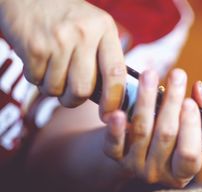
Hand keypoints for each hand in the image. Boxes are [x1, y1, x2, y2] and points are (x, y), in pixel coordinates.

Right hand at [0, 0, 124, 115]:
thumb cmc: (66, 17)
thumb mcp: (94, 26)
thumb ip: (104, 55)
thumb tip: (114, 97)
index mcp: (104, 28)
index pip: (116, 73)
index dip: (114, 100)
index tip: (109, 113)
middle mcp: (84, 33)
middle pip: (83, 89)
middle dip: (74, 100)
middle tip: (70, 97)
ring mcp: (58, 39)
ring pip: (57, 88)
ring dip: (52, 88)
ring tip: (52, 70)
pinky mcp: (34, 46)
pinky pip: (37, 81)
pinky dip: (36, 78)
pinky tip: (38, 61)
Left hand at [103, 69, 201, 187]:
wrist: (141, 144)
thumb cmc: (178, 131)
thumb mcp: (198, 123)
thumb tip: (199, 88)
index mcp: (183, 171)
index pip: (189, 155)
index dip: (190, 128)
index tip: (189, 102)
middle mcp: (159, 173)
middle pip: (166, 136)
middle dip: (172, 103)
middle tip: (177, 75)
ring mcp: (135, 166)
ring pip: (141, 132)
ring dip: (146, 101)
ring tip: (150, 74)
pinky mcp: (115, 157)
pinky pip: (114, 144)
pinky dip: (116, 129)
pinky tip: (118, 113)